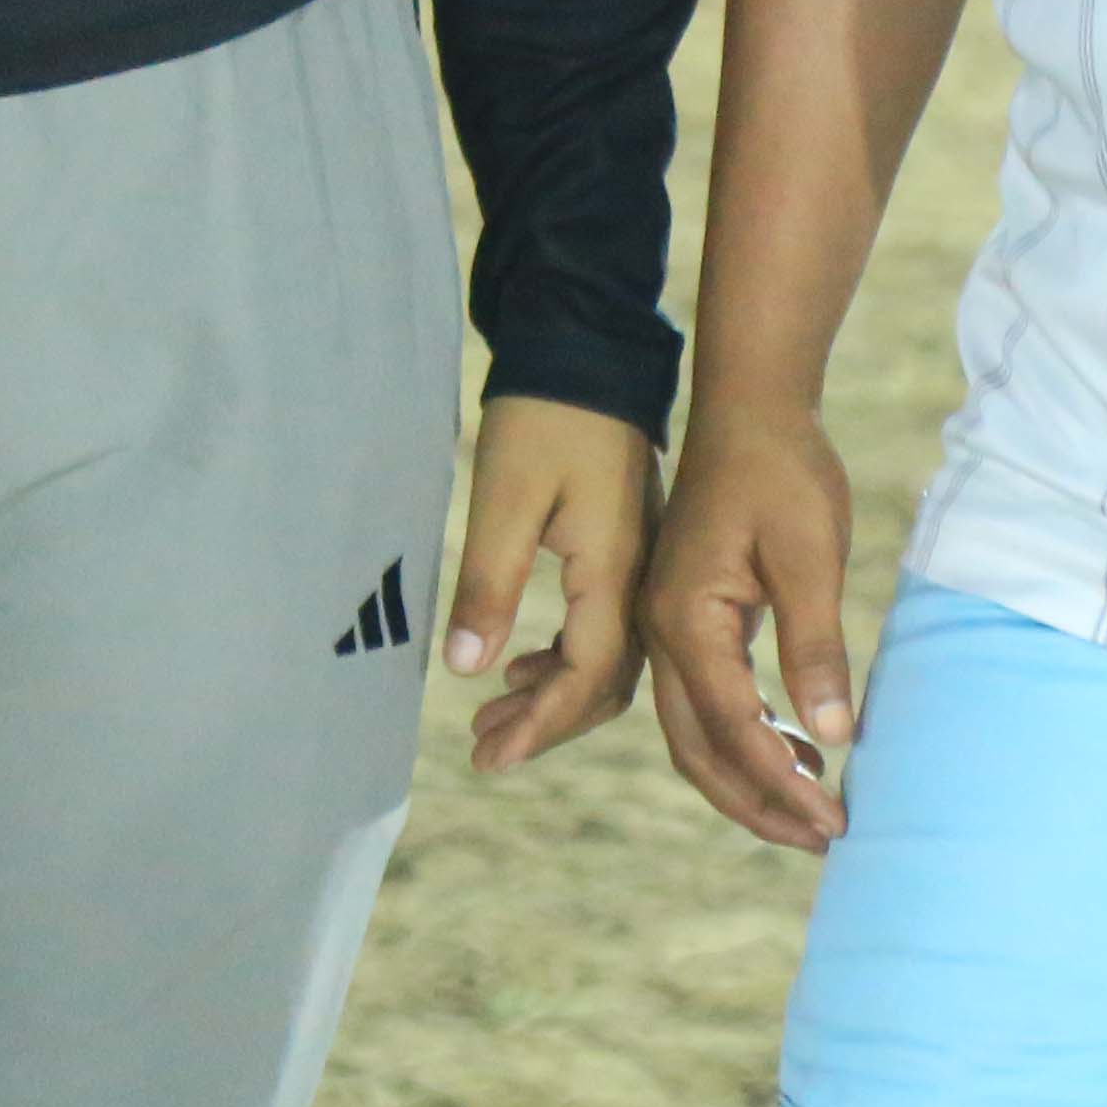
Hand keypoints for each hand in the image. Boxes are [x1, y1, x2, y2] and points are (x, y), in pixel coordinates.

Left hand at [446, 395, 653, 773]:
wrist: (587, 348)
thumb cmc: (542, 416)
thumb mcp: (503, 498)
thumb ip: (488, 585)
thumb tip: (466, 669)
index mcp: (615, 571)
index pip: (586, 678)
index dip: (538, 726)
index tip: (487, 757)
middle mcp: (640, 577)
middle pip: (605, 682)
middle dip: (546, 723)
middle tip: (484, 750)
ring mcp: (638, 563)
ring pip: (608, 658)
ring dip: (553, 695)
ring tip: (493, 717)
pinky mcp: (627, 547)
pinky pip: (606, 626)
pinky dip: (566, 659)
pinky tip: (524, 665)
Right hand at [639, 397, 858, 848]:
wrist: (749, 406)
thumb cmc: (782, 470)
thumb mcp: (810, 554)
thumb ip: (816, 646)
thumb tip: (836, 736)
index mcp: (683, 620)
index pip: (734, 727)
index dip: (784, 783)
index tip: (834, 821)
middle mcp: (660, 633)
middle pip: (698, 750)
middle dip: (757, 805)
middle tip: (822, 839)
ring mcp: (667, 627)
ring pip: (696, 734)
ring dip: (749, 779)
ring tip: (813, 810)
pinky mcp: (687, 618)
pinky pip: (706, 701)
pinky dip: (744, 738)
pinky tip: (793, 750)